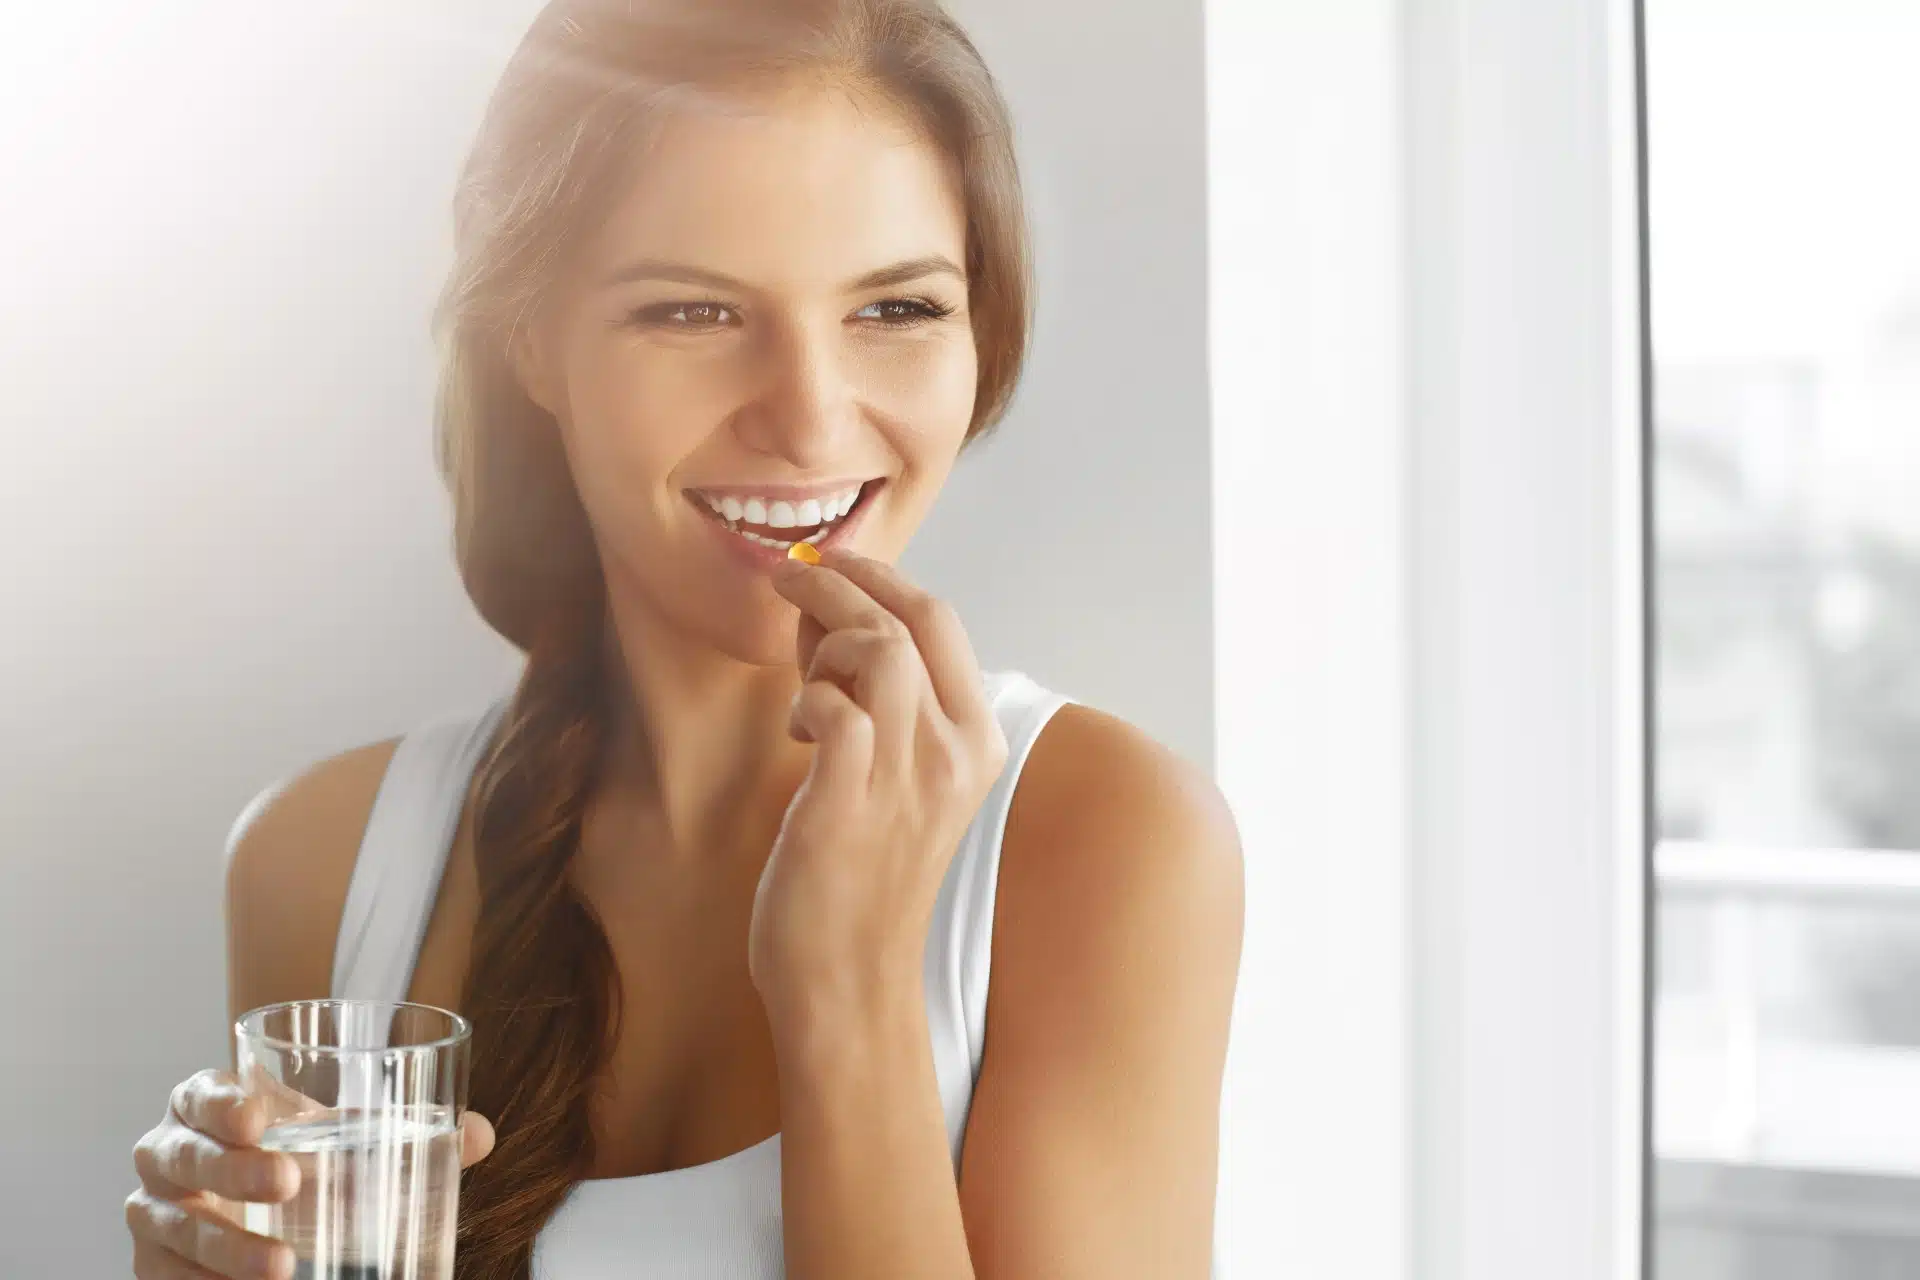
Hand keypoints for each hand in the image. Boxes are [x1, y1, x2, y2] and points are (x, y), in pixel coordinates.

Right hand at [126, 1066, 495, 1278]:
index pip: (198, 1093)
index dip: (220, 1102)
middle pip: (184, 1156)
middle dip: (231, 1171)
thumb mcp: (345, 1141)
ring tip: (281, 1267)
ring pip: (171, 1228)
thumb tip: (478, 1135)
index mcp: (208, 1106)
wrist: (260, 1216)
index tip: (260, 1118)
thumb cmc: (304, 1160)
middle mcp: (169, 1154)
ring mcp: (154, 1214)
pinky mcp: (155, 1266)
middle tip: (289, 1184)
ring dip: (224, 1248)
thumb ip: (407, 1131)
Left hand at [752, 549, 1007, 1029]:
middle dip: (843, 581)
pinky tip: (799, 734)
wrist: (847, 980)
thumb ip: (880, 700)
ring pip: (878, 650)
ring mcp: (908, 778)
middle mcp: (955, 754)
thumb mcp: (898, 780)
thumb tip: (830, 615)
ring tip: (805, 683)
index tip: (832, 562)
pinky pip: (833, 708)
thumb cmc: (861, 878)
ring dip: (826, 643)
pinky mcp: (849, 802)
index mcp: (978, 741)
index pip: (941, 620)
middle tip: (791, 575)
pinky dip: (808, 700)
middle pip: (910, 619)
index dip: (880, 578)